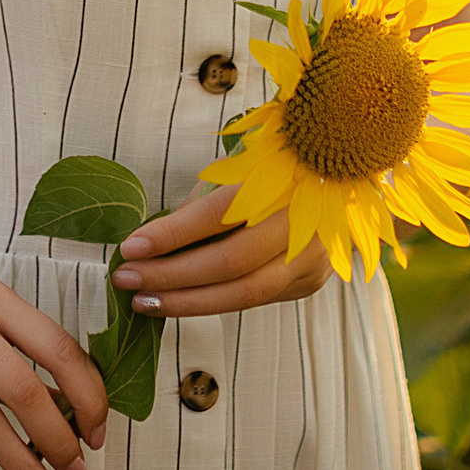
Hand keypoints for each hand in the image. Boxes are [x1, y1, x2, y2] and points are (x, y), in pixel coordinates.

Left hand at [111, 182, 331, 316]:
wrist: (342, 182)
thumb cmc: (276, 166)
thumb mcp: (238, 168)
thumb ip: (201, 204)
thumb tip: (151, 239)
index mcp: (283, 179)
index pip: (219, 214)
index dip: (172, 233)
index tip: (131, 245)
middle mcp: (302, 221)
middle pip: (229, 263)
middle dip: (171, 275)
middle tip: (126, 278)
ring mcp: (310, 257)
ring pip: (243, 293)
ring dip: (186, 301)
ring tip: (143, 301)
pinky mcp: (308, 281)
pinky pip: (253, 300)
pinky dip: (211, 303)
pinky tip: (178, 301)